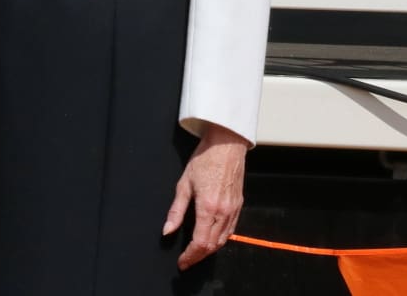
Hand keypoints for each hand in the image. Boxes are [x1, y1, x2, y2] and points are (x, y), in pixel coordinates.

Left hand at [164, 123, 248, 269]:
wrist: (226, 144)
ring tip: (196, 253)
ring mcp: (233, 209)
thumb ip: (176, 210)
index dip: (190, 256)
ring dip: (210, 250)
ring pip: (223, 240)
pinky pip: (231, 230)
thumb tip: (167, 231)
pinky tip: (211, 239)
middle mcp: (223, 211)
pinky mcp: (239, 205)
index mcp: (208, 207)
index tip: (182, 262)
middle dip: (199, 257)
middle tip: (187, 261)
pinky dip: (220, 239)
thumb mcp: (184, 184)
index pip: (200, 242)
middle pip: (212, 245)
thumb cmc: (204, 160)